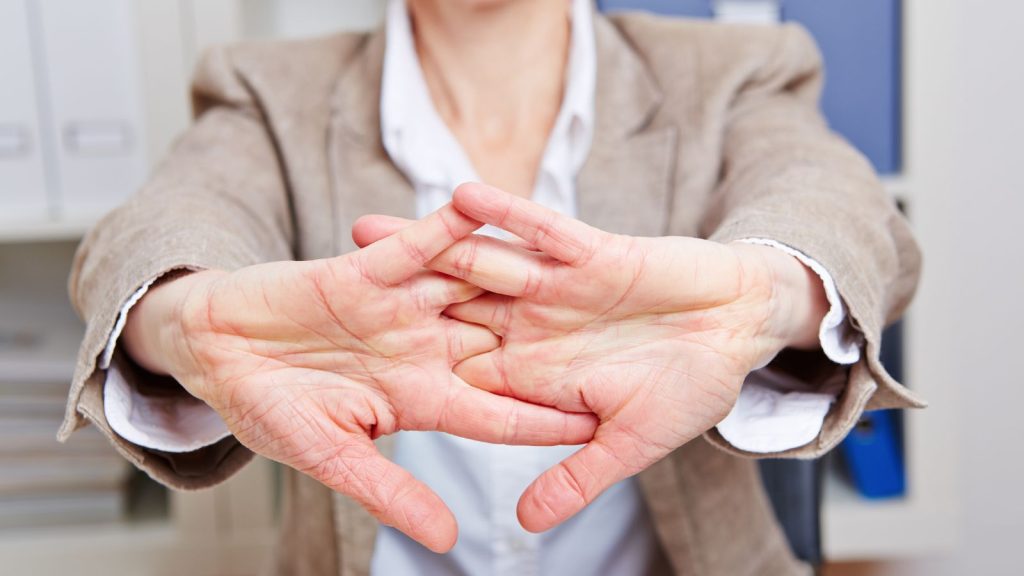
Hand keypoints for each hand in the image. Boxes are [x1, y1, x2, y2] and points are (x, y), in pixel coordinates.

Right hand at [122, 203, 597, 551]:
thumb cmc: (267, 409)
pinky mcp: (368, 269)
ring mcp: (400, 308)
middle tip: (620, 337)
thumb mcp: (331, 456)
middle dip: (556, 344)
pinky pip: (419, 244)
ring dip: (519, 275)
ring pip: (473, 290)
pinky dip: (449, 225)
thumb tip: (448, 541)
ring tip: (580, 258)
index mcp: (419, 400)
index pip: (497, 413)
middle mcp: (422, 351)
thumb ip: (390, 491)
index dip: (546, 418)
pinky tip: (488, 204)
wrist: (214, 351)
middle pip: (502, 348)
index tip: (602, 421)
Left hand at [354, 183, 827, 532]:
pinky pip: (539, 230)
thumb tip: (525, 527)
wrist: (738, 328)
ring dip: (424, 246)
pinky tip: (458, 197)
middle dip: (386, 300)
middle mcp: (533, 327)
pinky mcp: (589, 251)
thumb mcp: (630, 443)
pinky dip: (503, 215)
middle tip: (318, 287)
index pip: (457, 375)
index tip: (338, 373)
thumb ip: (576, 477)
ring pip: (478, 263)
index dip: (399, 373)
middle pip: (445, 312)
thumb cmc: (691, 389)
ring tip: (362, 229)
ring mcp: (556, 287)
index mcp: (534, 374)